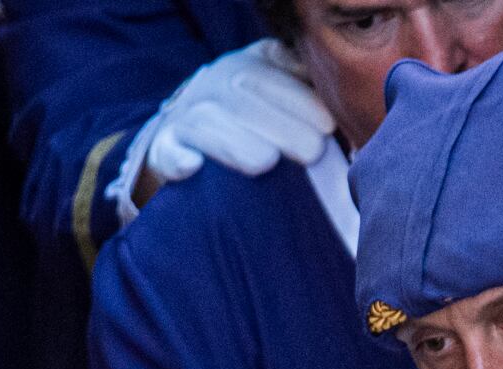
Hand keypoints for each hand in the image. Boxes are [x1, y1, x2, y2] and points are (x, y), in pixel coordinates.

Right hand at [131, 42, 332, 200]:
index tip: (327, 127)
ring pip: (206, 124)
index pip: (269, 76)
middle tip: (312, 153)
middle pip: (241, 100)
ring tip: (265, 162)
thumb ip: (302, 86)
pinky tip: (193, 166)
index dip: (299, 100)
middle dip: (280, 125)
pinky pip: (168, 150)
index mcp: (243, 66)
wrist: (185, 132)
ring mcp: (185, 117)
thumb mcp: (274, 89)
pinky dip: (178, 159)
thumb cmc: (247, 116)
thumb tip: (339, 103)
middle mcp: (211, 86)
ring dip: (236, 143)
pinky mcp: (164, 148)